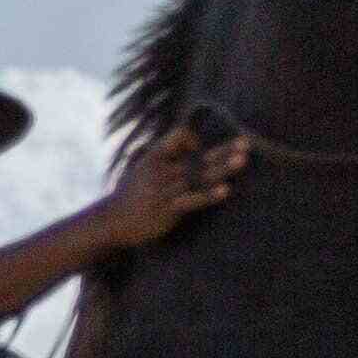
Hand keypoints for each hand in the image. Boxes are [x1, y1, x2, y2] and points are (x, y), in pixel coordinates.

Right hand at [96, 128, 250, 247]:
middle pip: (198, 156)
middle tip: (246, 142)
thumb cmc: (131, 194)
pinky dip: (209, 195)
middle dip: (224, 149)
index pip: (179, 135)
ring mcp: (164, 190)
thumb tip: (188, 142)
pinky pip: (192, 200)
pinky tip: (225, 190)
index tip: (198, 150)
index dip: (193, 139)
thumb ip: (165, 156)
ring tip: (243, 160)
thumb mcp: (143, 167)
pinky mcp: (167, 210)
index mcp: (155, 156)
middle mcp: (161, 170)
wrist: (110, 221)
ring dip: (223, 168)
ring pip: (199, 176)